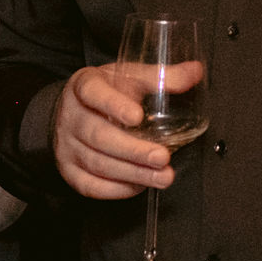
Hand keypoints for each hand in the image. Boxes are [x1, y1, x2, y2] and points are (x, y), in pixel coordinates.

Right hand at [53, 59, 202, 199]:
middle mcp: (71, 116)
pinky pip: (90, 185)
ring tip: (161, 176)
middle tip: (162, 157)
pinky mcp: (68, 170)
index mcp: (84, 85)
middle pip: (98, 136)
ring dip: (132, 173)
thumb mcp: (131, 76)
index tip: (137, 116)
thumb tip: (195, 72)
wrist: (74, 109)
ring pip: (97, 164)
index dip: (114, 104)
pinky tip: (140, 184)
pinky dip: (117, 188)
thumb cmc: (107, 91)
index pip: (93, 93)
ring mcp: (66, 145)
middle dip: (133, 150)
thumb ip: (162, 76)